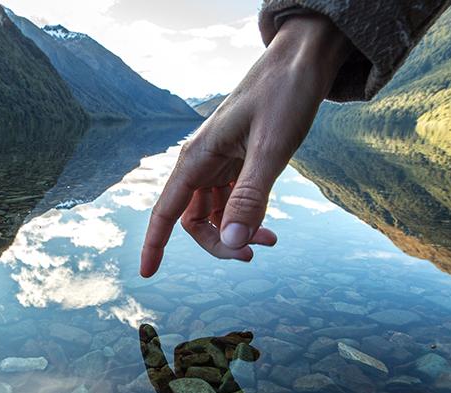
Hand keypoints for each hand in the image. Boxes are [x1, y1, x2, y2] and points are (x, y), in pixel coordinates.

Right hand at [140, 15, 352, 277]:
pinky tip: (269, 224)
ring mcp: (219, 161)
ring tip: (271, 240)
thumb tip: (232, 244)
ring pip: (214, 213)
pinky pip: (232, 201)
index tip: (147, 274)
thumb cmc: (285, 95)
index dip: (155, 244)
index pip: (167, 211)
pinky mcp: (237, 160)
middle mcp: (202, 161)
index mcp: (198, 157)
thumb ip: (251, 198)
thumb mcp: (272, 148)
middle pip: (193, 220)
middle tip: (254, 254)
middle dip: (219, 243)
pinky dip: (247, 217)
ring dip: (236, 233)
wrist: (303, 60)